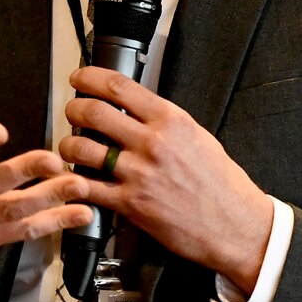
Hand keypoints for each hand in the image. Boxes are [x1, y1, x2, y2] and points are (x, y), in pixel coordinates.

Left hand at [59, 66, 272, 292]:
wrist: (233, 223)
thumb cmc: (221, 183)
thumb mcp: (198, 137)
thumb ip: (166, 122)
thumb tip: (138, 108)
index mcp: (171, 121)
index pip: (119, 87)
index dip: (90, 78)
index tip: (80, 79)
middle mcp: (153, 143)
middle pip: (93, 112)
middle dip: (74, 109)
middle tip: (73, 112)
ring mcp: (138, 174)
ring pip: (81, 148)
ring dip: (68, 145)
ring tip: (71, 148)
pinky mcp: (129, 203)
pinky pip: (87, 187)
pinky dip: (75, 181)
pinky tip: (77, 179)